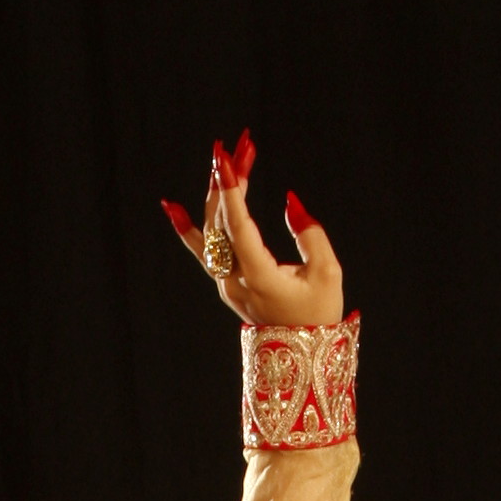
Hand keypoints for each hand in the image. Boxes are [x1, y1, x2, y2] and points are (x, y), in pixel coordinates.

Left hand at [163, 132, 344, 328]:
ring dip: (218, 194)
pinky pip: (203, 251)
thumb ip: (310, 235)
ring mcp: (226, 283)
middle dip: (230, 179)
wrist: (300, 356)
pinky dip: (188, 228)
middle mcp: (235, 280)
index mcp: (260, 277)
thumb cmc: (319, 313)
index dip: (231, 190)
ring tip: (224, 160)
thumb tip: (289, 202)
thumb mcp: (328, 273)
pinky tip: (172, 207)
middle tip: (240, 144)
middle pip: (223, 221)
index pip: (238, 226)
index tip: (225, 158)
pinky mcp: (225, 283)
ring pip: (212, 232)